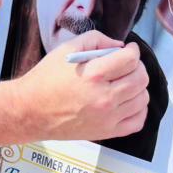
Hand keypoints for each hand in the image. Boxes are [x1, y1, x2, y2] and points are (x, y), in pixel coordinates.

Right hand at [0, 32, 149, 147]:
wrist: (30, 111)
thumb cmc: (46, 79)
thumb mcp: (66, 49)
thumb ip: (95, 40)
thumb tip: (119, 46)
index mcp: (94, 74)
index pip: (130, 60)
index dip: (133, 51)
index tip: (129, 50)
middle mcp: (104, 97)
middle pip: (141, 79)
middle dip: (138, 67)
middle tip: (127, 65)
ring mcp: (107, 117)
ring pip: (142, 99)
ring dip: (138, 87)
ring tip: (126, 82)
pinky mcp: (107, 132)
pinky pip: (137, 121)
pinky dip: (139, 110)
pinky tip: (128, 102)